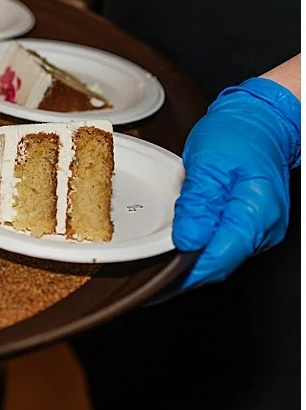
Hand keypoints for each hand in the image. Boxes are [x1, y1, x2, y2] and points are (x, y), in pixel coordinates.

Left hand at [171, 78, 299, 289]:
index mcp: (254, 213)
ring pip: (221, 257)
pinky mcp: (251, 224)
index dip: (185, 277)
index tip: (155, 288)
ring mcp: (260, 228)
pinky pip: (224, 245)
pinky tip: (178, 249)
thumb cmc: (239, 134)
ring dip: (191, 265)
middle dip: (183, 277)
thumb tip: (188, 239)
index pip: (218, 259)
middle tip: (146, 284)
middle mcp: (263, 228)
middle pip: (219, 264)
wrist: (261, 121)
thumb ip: (199, 203)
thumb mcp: (209, 163)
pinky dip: (201, 250)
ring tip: (156, 270)